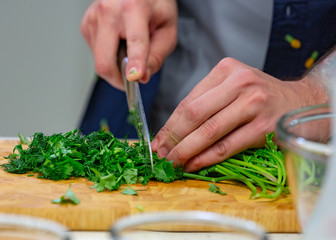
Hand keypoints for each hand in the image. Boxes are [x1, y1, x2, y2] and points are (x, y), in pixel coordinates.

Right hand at [80, 0, 177, 89]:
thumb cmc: (154, 7)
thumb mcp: (166, 30)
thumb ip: (157, 56)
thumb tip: (142, 77)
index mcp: (134, 6)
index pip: (135, 40)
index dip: (135, 63)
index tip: (134, 78)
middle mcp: (108, 10)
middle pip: (105, 60)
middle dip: (119, 79)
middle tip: (132, 81)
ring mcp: (93, 18)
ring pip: (100, 61)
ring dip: (115, 66)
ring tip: (129, 50)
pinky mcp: (86, 25)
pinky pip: (96, 54)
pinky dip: (109, 56)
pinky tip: (118, 43)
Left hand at [151, 57, 328, 171]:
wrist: (299, 101)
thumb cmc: (259, 95)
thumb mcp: (232, 85)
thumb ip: (206, 100)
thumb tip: (173, 130)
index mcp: (226, 69)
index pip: (189, 101)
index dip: (169, 124)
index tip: (157, 140)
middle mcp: (240, 83)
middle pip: (195, 115)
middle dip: (173, 138)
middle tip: (160, 154)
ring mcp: (254, 105)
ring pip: (209, 132)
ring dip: (186, 151)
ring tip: (173, 162)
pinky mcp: (263, 128)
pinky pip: (226, 146)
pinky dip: (206, 158)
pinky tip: (194, 165)